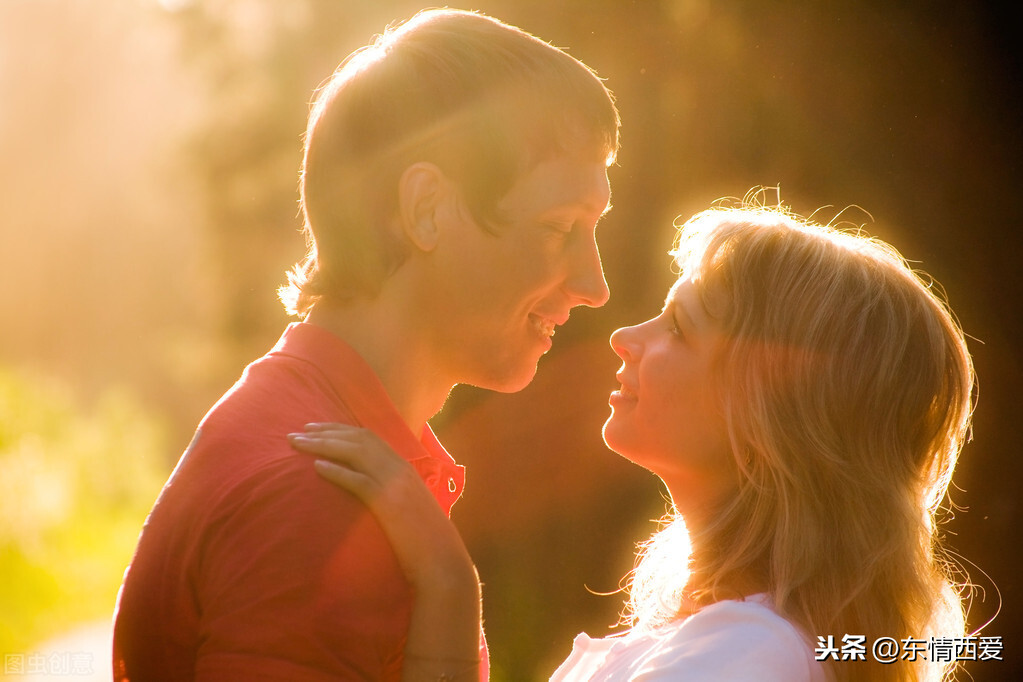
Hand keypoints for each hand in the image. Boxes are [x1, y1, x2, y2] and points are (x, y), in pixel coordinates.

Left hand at [287, 423, 473, 588]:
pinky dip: (337, 471)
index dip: (339, 429)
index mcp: (405, 467)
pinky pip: (359, 481)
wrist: (443, 563)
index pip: (368, 437)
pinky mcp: (389, 504)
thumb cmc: (425, 542)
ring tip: (299, 444)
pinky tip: (316, 467)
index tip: (315, 428)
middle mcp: (401, 469)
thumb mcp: (408, 508)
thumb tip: (367, 488)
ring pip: (356, 453)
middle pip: (358, 439)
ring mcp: (396, 484)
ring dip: (323, 445)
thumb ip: (391, 493)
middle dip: (325, 431)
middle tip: (298, 431)